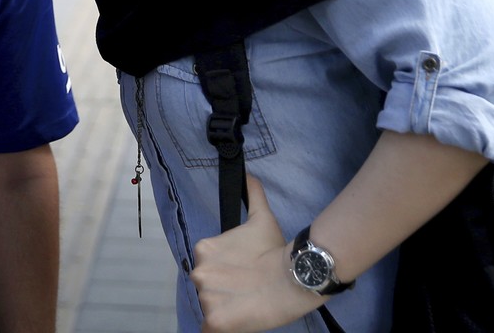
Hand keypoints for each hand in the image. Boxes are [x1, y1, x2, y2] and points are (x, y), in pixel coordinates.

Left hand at [190, 175, 323, 332]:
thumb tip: (249, 175)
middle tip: (248, 289)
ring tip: (249, 303)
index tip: (245, 274)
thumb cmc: (276, 250)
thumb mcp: (261, 217)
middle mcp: (199, 272)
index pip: (207, 269)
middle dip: (224, 291)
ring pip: (210, 308)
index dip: (227, 274)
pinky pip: (210, 329)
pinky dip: (222, 328)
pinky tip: (239, 320)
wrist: (294, 276)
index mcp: (204, 249)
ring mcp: (206, 298)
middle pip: (206, 289)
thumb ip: (252, 195)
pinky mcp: (215, 321)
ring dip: (226, 309)